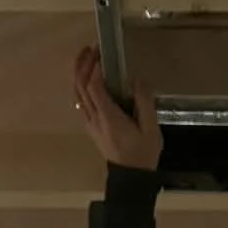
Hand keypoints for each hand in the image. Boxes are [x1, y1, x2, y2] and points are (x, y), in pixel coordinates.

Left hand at [74, 46, 161, 172]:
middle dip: (82, 65)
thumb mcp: (150, 128)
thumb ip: (143, 102)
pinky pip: (80, 102)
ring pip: (77, 94)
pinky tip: (88, 79)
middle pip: (80, 87)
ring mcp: (90, 123)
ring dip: (78, 74)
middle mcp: (94, 118)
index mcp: (108, 117)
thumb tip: (135, 79)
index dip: (94, 67)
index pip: (93, 87)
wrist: (130, 178)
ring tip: (85, 58)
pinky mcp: (91, 127)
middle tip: (90, 49)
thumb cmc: (142, 154)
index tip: (101, 53)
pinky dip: (80, 86)